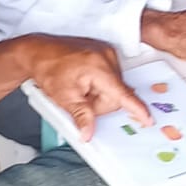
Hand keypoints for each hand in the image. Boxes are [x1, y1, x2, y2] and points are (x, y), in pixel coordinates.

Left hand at [25, 35, 150, 140]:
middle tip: (80, 98)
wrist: (38, 51)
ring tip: (79, 86)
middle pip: (115, 94)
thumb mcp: (64, 97)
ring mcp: (106, 52)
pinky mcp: (104, 52)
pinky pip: (109, 76)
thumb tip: (89, 133)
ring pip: (112, 87)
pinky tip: (83, 80)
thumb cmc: (48, 68)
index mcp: (100, 68)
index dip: (136, 108)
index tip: (148, 118)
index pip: (122, 93)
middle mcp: (107, 57)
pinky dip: (98, 83)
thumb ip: (81, 116)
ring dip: (98, 93)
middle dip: (99, 102)